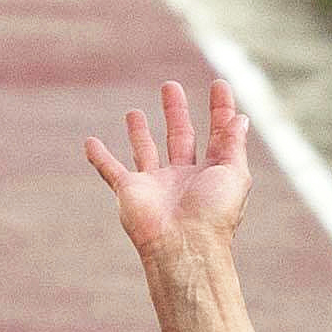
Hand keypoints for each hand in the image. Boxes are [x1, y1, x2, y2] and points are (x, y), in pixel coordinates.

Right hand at [84, 80, 251, 258]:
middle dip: (176, 112)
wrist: (183, 246)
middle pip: (181, 137)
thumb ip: (234, 145)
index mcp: (212, 174)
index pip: (218, 135)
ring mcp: (156, 185)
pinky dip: (99, 157)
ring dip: (140, 133)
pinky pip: (110, 170)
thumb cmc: (213, 214)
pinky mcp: (130, 191)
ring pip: (146, 152)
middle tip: (170, 87)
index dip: (220, 109)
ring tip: (135, 113)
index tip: (219, 84)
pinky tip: (91, 143)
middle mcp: (184, 178)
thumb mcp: (234, 175)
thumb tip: (241, 118)